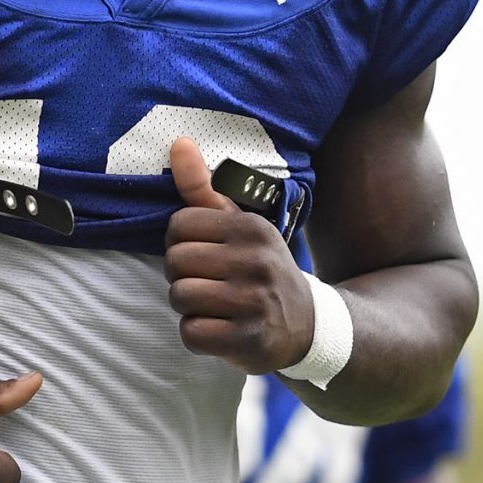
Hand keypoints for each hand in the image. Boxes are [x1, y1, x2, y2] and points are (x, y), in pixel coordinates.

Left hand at [163, 138, 311, 372]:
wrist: (307, 325)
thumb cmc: (258, 268)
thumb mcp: (239, 225)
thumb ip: (202, 188)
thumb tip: (178, 142)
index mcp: (251, 227)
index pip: (179, 224)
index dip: (181, 242)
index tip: (203, 254)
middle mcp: (256, 261)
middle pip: (176, 262)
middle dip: (182, 275)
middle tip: (209, 283)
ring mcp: (255, 302)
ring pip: (180, 297)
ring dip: (189, 307)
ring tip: (214, 306)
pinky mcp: (251, 340)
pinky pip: (193, 333)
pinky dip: (198, 335)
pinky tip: (220, 329)